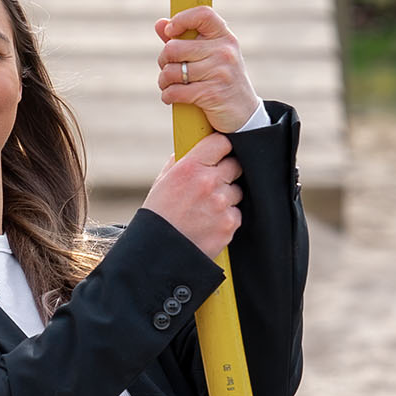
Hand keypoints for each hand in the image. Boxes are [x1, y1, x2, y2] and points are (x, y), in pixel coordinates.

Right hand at [141, 131, 243, 258]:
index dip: (222, 147)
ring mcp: (221, 204)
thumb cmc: (158, 216)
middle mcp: (209, 182)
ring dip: (227, 197)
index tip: (221, 152)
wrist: (158, 253)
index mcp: (190, 167)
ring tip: (206, 209)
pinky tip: (209, 224)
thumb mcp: (163, 181)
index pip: (222, 142)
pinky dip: (226, 218)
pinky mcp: (229, 224)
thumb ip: (181, 162)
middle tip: (214, 184)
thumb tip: (195, 148)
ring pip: (237, 191)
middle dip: (227, 172)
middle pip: (236, 165)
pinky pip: (236, 213)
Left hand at [155, 7, 261, 132]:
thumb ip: (185, 40)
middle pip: (174, 48)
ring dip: (164, 81)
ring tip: (169, 85)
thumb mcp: (210, 57)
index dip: (181, 19)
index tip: (170, 31)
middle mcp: (224, 52)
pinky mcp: (213, 93)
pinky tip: (170, 97)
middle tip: (168, 69)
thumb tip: (159, 24)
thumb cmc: (222, 81)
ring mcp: (220, 72)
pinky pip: (176, 91)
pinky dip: (168, 96)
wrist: (245, 115)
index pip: (203, 15)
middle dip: (164, 61)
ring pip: (172, 71)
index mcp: (224, 38)